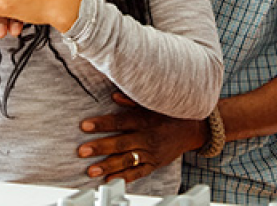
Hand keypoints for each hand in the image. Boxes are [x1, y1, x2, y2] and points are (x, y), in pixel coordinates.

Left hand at [77, 93, 207, 183]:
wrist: (193, 128)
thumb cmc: (170, 112)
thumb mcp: (153, 102)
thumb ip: (132, 100)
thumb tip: (113, 95)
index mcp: (145, 119)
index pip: (120, 121)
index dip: (102, 123)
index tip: (85, 126)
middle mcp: (147, 137)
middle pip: (120, 143)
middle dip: (100, 147)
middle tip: (82, 151)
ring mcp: (151, 153)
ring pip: (127, 160)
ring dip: (108, 165)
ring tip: (91, 170)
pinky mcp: (155, 164)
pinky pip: (138, 173)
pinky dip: (124, 177)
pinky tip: (110, 180)